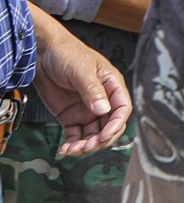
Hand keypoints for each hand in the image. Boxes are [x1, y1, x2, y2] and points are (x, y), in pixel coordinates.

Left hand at [29, 12, 131, 155]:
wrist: (42, 53)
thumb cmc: (67, 53)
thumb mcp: (81, 70)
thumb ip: (92, 90)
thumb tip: (104, 110)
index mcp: (112, 86)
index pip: (122, 109)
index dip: (116, 125)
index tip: (104, 136)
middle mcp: (102, 100)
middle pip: (109, 126)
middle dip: (100, 139)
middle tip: (86, 146)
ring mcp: (87, 110)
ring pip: (93, 134)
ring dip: (85, 145)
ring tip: (72, 150)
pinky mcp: (71, 116)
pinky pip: (76, 135)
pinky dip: (72, 144)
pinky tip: (65, 149)